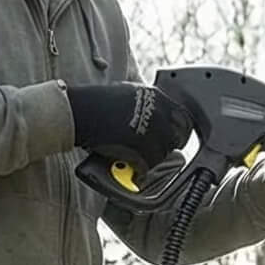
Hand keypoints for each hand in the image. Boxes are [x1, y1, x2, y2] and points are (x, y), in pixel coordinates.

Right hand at [65, 82, 193, 170]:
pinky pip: (148, 166)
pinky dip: (140, 172)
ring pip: (162, 154)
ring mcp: (150, 131)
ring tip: (140, 160)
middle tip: (156, 152)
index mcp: (156, 97)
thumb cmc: (98, 102)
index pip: (184, 118)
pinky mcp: (140, 148)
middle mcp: (157, 112)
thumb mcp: (129, 92)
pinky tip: (133, 170)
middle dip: (167, 147)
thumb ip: (147, 103)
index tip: (175, 139)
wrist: (80, 111)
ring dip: (152, 160)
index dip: (181, 132)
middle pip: (175, 138)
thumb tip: (157, 115)